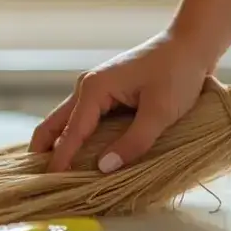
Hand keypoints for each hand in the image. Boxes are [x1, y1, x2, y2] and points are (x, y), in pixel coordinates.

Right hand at [29, 33, 213, 172]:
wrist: (190, 45)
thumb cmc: (178, 73)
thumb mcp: (161, 111)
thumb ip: (134, 141)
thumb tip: (104, 168)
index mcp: (94, 89)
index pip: (70, 132)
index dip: (60, 160)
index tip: (51, 185)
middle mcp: (87, 88)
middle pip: (53, 124)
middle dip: (44, 152)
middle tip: (39, 183)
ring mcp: (95, 91)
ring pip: (66, 124)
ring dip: (60, 147)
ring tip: (58, 178)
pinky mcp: (106, 96)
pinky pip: (83, 122)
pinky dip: (76, 140)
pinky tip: (81, 159)